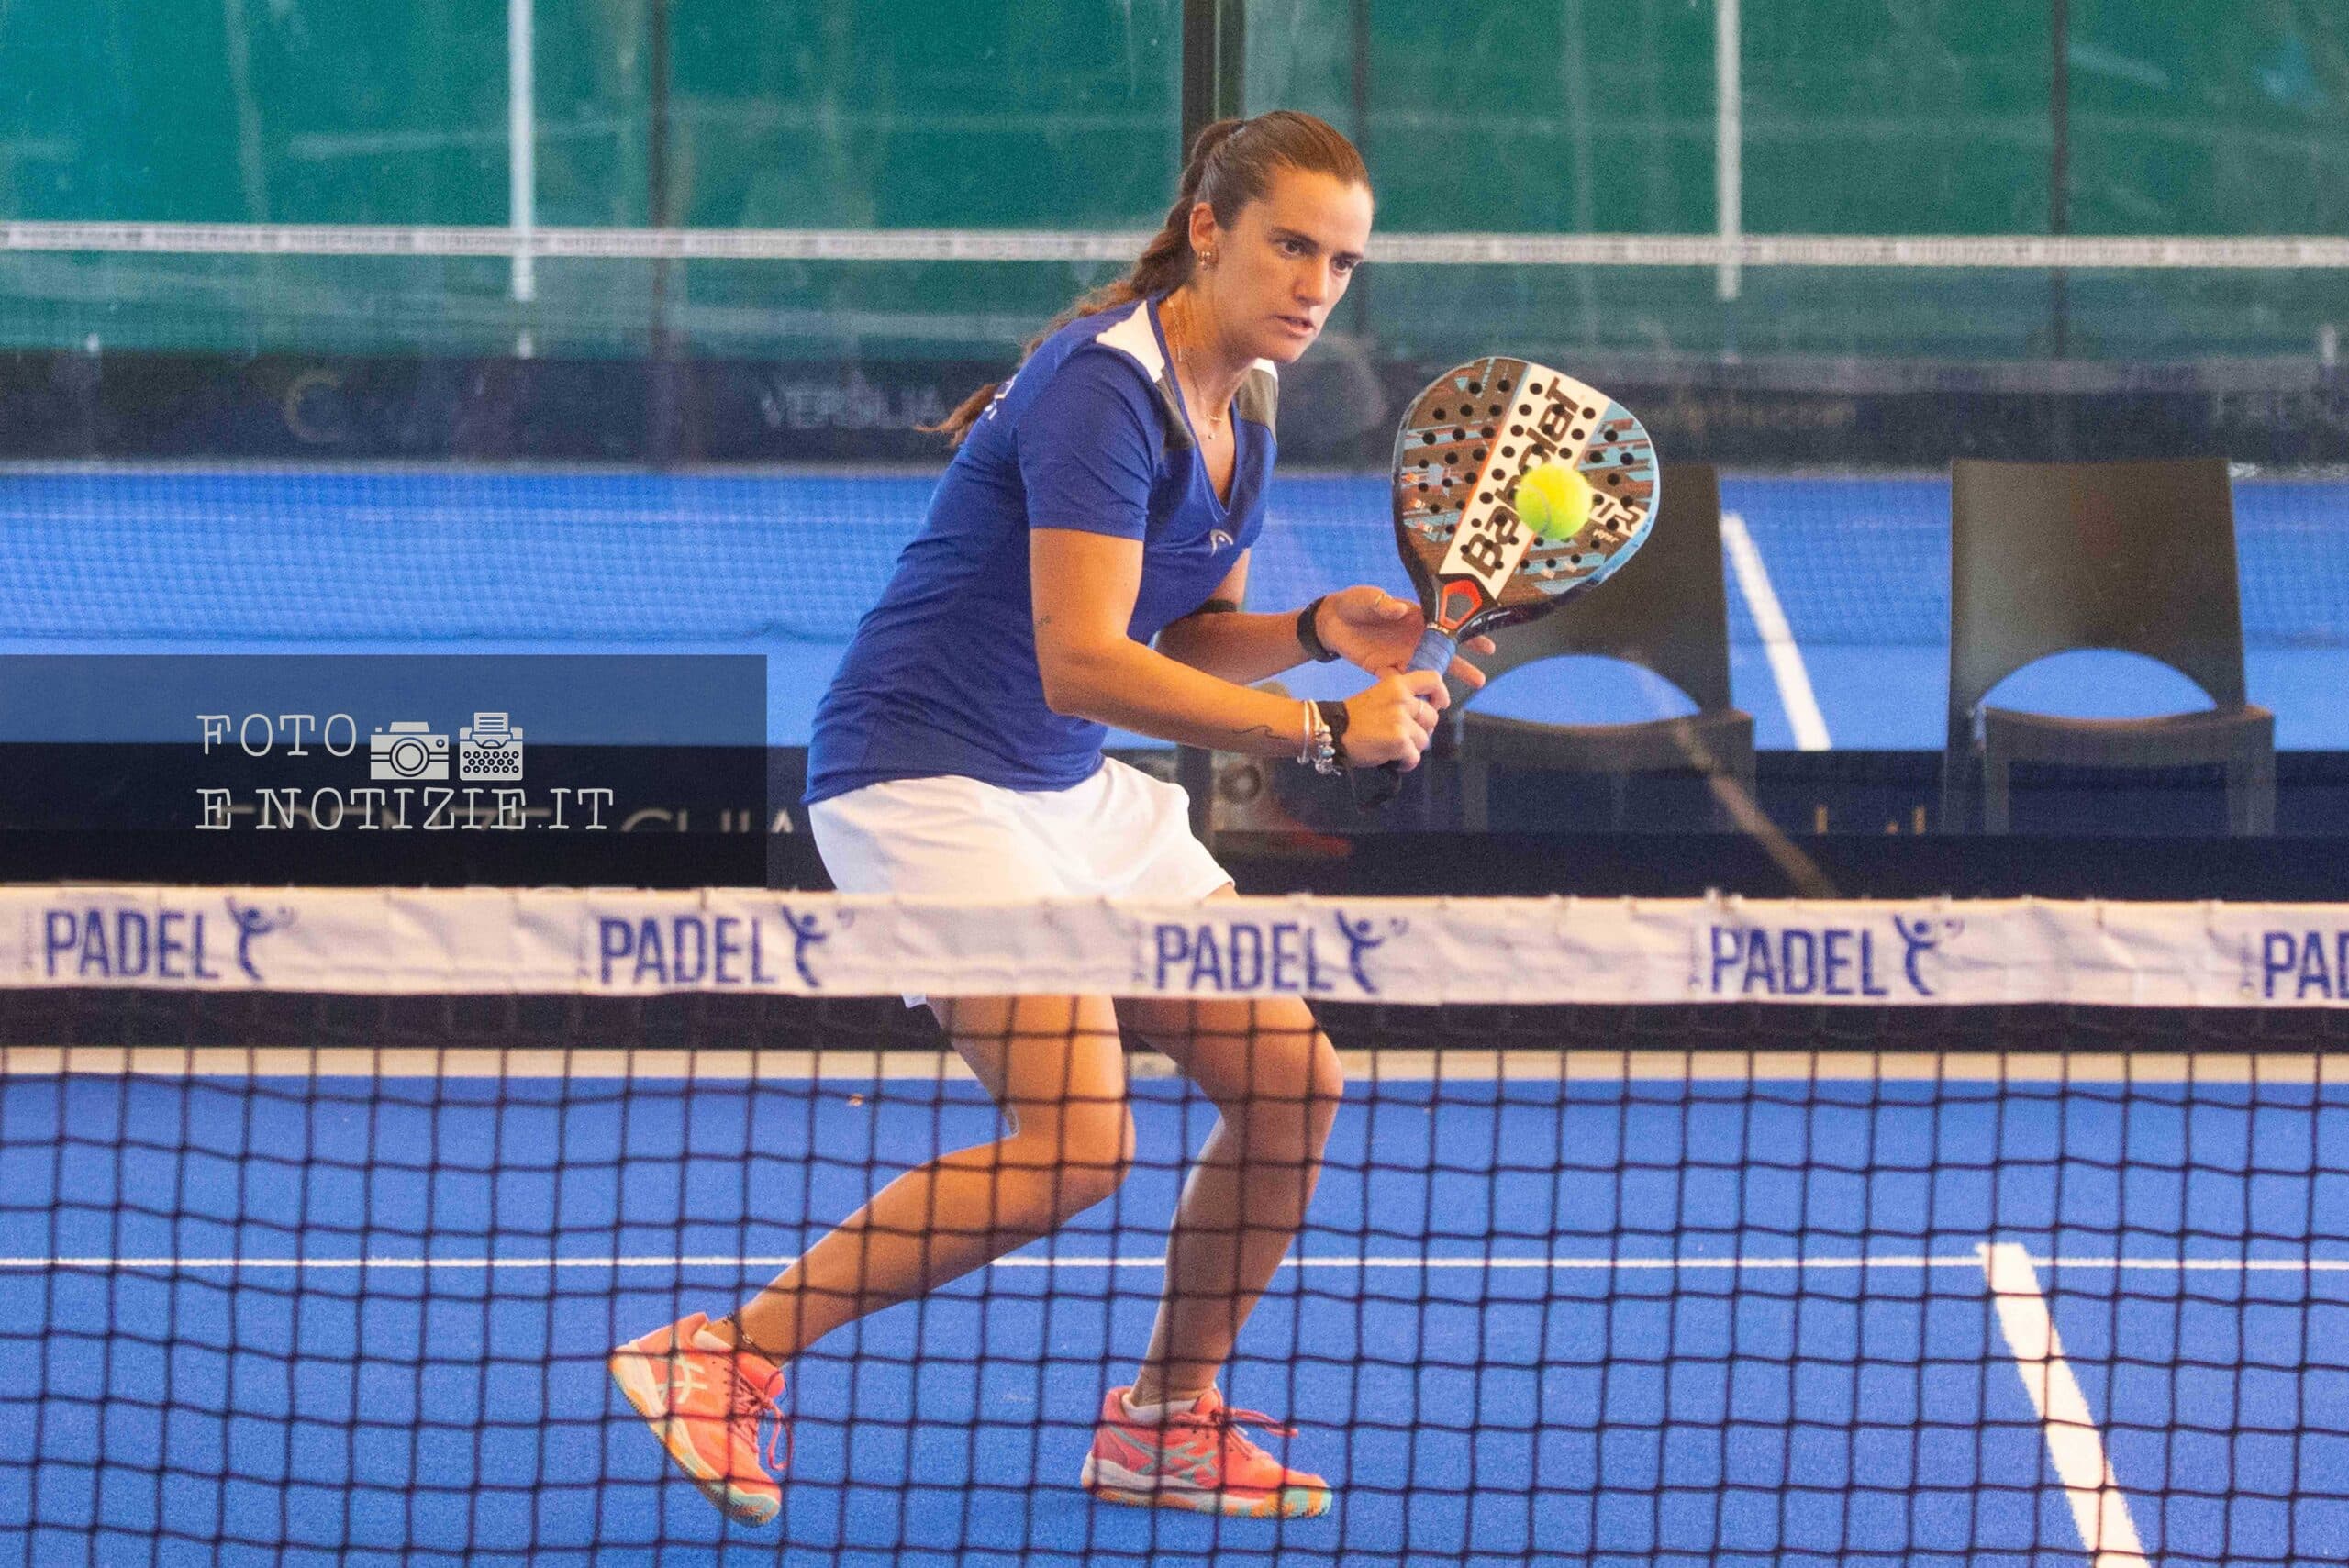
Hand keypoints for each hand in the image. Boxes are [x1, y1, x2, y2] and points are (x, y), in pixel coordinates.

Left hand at [1314, 586, 1495, 690]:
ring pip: (1425, 674)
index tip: (1487, 648)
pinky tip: (1420, 706)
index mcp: (1415, 618)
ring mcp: (1400, 655)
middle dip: (1461, 667)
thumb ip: (1383, 604)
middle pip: (1442, 655)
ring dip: (1438, 687)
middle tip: (1480, 681)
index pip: (1447, 626)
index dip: (1468, 636)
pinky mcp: (1383, 668)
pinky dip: (1409, 694)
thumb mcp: (1368, 598)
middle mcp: (1413, 639)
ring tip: (1449, 702)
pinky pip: (1400, 683)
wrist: (1332, 620)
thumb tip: (1398, 610)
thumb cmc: (1354, 603)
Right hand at [1340, 670, 1449, 770]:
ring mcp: (1401, 721)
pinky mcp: (1399, 742)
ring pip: (1424, 740)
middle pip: (1432, 717)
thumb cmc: (1353, 717)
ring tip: (1393, 749)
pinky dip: (1405, 763)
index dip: (1441, 694)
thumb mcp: (1378, 695)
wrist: (1329, 730)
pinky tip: (1392, 760)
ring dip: (1411, 748)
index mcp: (1397, 684)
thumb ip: (1402, 699)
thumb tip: (1425, 713)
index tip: (1438, 705)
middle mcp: (1402, 700)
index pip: (1433, 679)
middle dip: (1421, 730)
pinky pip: (1415, 757)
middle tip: (1403, 736)